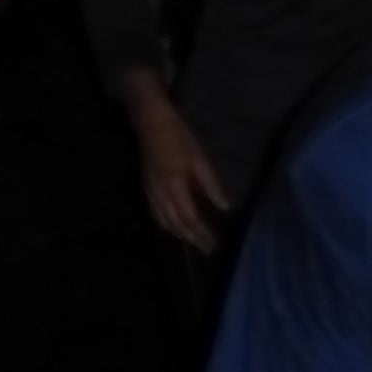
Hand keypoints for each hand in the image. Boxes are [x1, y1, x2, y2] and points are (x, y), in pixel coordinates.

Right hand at [119, 70, 229, 251]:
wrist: (150, 122)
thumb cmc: (179, 137)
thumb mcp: (200, 158)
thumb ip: (211, 185)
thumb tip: (225, 207)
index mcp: (174, 185)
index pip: (189, 217)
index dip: (201, 233)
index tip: (214, 244)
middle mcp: (159, 193)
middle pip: (175, 224)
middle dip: (191, 238)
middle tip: (207, 249)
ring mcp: (150, 192)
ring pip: (163, 221)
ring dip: (179, 234)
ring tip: (194, 242)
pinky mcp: (146, 188)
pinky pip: (156, 214)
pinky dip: (167, 225)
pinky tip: (176, 227)